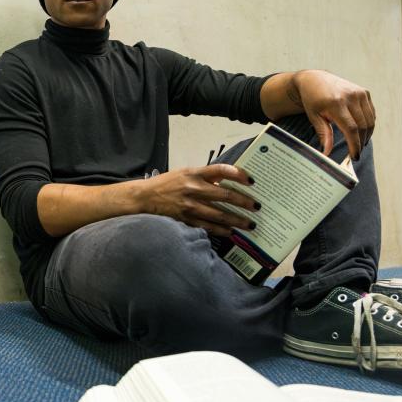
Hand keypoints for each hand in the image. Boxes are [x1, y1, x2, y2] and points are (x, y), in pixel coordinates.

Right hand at [140, 165, 258, 236]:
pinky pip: (207, 226)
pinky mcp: (186, 218)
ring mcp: (190, 205)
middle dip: (244, 201)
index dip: (238, 174)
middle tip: (256, 207)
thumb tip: (225, 183)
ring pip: (219, 214)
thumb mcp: (185, 173)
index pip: (221, 170)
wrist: (144, 197)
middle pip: (224, 195)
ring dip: (236, 220)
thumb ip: (204, 176)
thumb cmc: (167, 183)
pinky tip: (230, 231)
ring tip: (249, 224)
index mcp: (194, 173)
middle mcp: (193, 188)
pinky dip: (220, 229)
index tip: (251, 181)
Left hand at [291, 70, 375, 158]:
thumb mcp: (314, 117)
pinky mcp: (364, 92)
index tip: (354, 156)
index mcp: (336, 103)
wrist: (315, 80)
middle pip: (363, 126)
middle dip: (361, 142)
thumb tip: (327, 153)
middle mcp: (351, 96)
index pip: (351, 129)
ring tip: (359, 144)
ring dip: (366, 135)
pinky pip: (371, 113)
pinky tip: (361, 132)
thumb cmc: (312, 100)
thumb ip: (324, 134)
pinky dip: (368, 124)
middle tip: (356, 153)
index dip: (355, 144)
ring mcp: (360, 93)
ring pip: (370, 121)